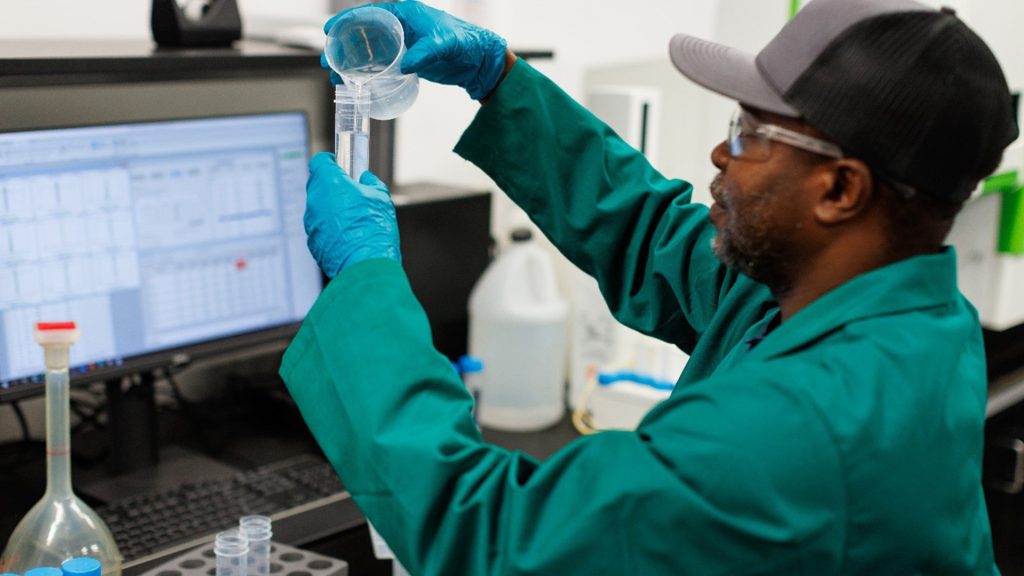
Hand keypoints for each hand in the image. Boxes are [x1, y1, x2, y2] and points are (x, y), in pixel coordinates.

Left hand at [304, 152, 400, 277]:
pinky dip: (330, 228)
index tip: (340, 165)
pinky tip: (349, 236)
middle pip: (318, 184)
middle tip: (351, 192)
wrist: (367, 265)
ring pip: (319, 208)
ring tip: (353, 219)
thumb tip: (365, 180)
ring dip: (332, 209)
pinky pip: (320, 228)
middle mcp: (315, 201)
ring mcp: (311, 223)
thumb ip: (370, 183)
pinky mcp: (312, 241)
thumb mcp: (381, 198)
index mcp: (330, 183)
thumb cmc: (374, 229)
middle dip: (332, 186)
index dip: (330, 161)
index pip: (320, 161)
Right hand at [322, 1, 507, 99]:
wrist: (479, 61)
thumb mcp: (444, 45)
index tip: (330, 30)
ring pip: (370, 50)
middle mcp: (401, 25)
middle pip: (364, 32)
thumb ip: (425, 52)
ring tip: (337, 77)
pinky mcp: (406, 60)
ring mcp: (402, 43)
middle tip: (329, 61)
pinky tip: (357, 83)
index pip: (370, 12)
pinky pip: (381, 64)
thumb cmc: (465, 43)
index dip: (347, 20)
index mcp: (405, 12)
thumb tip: (405, 65)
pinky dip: (368, 73)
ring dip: (352, 63)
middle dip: (343, 46)